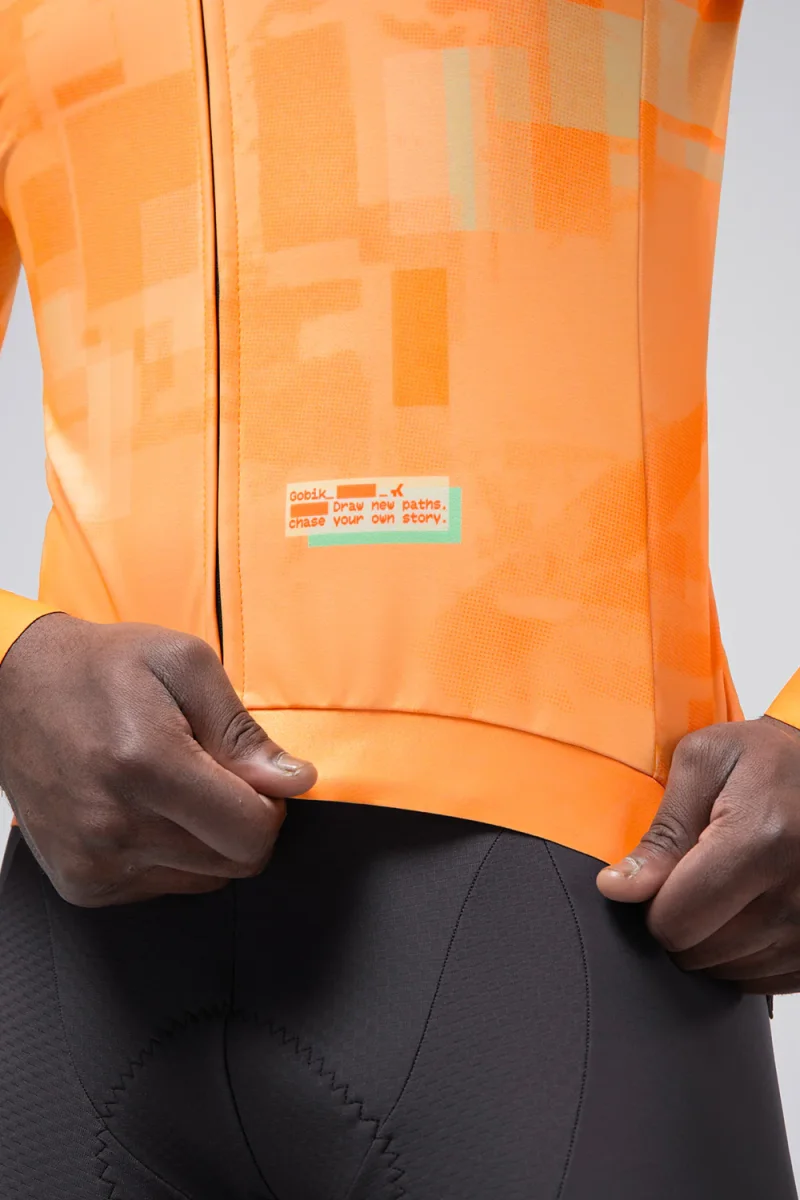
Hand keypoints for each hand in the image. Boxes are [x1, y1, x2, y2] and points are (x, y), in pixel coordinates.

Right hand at [0, 613, 316, 905]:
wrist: (13, 688)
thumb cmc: (102, 668)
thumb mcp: (185, 665)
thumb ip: (242, 731)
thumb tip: (293, 781)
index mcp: (146, 764)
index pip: (252, 833)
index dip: (271, 805)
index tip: (254, 775)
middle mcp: (115, 825)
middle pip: (235, 862)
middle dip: (240, 818)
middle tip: (209, 772)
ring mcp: (93, 862)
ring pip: (206, 879)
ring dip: (206, 837)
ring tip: (169, 785)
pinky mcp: (82, 884)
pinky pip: (166, 886)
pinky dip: (171, 853)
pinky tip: (144, 808)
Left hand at [596, 715, 799, 993]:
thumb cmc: (765, 761)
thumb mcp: (702, 765)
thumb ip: (662, 831)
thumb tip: (618, 888)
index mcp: (759, 840)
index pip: (676, 920)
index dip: (653, 904)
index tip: (662, 876)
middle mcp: (794, 891)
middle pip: (698, 952)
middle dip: (680, 920)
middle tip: (696, 876)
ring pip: (727, 972)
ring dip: (711, 939)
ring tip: (727, 886)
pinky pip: (762, 980)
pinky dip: (743, 955)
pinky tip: (748, 910)